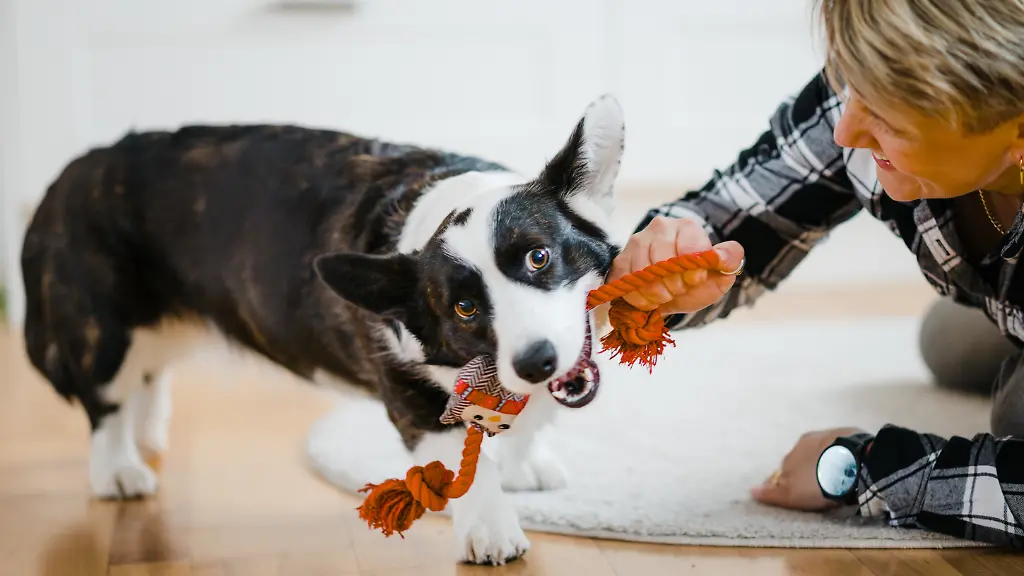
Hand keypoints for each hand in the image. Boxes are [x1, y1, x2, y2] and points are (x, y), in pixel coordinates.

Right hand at [607, 216, 744, 315]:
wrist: (673, 286)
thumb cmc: (696, 279)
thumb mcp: (719, 273)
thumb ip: (729, 260)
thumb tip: (723, 256)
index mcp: (687, 226)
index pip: (689, 248)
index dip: (692, 271)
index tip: (694, 280)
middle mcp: (660, 227)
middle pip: (661, 260)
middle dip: (672, 285)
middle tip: (678, 290)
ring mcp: (637, 241)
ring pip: (641, 272)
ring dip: (654, 293)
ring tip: (664, 295)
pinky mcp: (620, 259)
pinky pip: (624, 281)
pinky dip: (637, 297)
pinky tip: (648, 298)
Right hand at [751, 427, 865, 510]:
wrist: (853, 463)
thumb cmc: (820, 482)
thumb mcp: (794, 495)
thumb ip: (773, 493)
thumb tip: (752, 491)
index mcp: (790, 456)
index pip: (783, 470)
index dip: (788, 482)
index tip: (797, 493)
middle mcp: (804, 442)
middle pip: (801, 459)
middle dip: (806, 470)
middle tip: (818, 486)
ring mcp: (825, 436)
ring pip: (819, 451)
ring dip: (823, 460)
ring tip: (836, 476)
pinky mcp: (846, 434)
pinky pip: (839, 446)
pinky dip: (840, 454)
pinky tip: (849, 465)